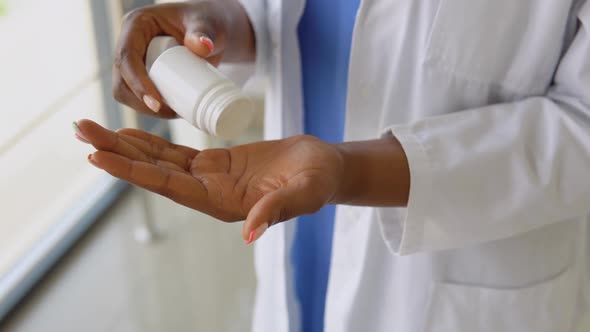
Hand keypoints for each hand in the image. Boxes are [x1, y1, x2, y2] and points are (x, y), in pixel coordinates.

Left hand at [73, 120, 343, 242]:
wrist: (323, 168)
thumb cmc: (317, 182)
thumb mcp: (302, 195)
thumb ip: (276, 211)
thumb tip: (249, 234)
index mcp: (222, 203)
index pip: (169, 186)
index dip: (134, 170)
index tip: (99, 156)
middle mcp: (208, 192)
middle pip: (154, 172)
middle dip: (117, 153)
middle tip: (81, 132)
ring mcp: (210, 177)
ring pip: (160, 160)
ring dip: (126, 145)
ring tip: (93, 128)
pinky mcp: (216, 162)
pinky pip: (176, 151)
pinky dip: (152, 141)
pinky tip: (130, 132)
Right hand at [113, 0, 254, 117]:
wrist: (212, 32)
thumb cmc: (208, 21)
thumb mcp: (208, 23)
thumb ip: (205, 31)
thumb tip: (202, 47)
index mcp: (137, 25)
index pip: (126, 57)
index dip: (137, 83)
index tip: (157, 104)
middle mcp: (129, 43)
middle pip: (121, 80)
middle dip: (141, 102)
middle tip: (173, 113)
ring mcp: (134, 61)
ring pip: (126, 92)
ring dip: (145, 109)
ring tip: (175, 113)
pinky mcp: (142, 75)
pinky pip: (136, 97)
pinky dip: (150, 109)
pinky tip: (169, 114)